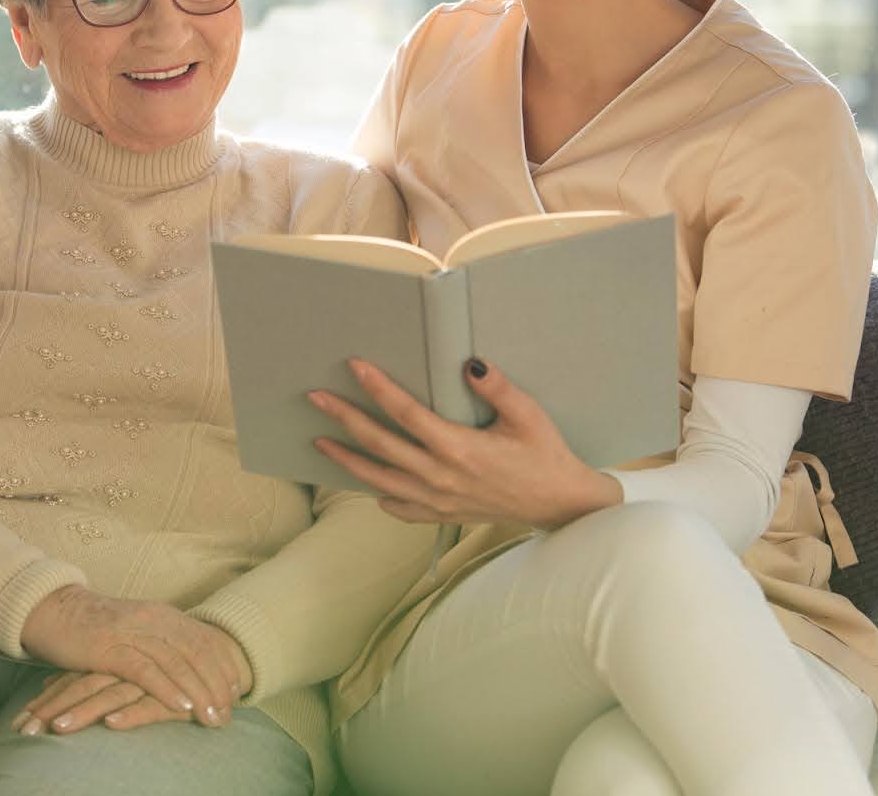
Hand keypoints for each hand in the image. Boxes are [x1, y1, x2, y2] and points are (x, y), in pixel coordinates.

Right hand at [19, 586, 244, 727]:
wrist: (53, 611)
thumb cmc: (96, 627)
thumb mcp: (137, 629)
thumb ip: (162, 643)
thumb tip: (189, 667)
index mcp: (164, 615)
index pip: (205, 641)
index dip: (223, 668)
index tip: (235, 694)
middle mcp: (154, 619)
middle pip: (197, 653)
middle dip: (216, 685)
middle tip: (228, 714)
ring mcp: (133, 632)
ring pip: (177, 663)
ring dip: (198, 692)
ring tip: (212, 717)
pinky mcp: (110, 648)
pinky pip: (145, 670)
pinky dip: (166, 689)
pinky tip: (180, 706)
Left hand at [309, 357, 621, 529]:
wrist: (561, 505)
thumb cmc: (546, 455)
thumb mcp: (528, 415)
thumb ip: (496, 388)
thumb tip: (469, 362)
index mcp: (458, 447)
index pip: (406, 413)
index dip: (378, 388)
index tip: (355, 366)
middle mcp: (440, 476)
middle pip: (380, 445)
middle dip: (345, 419)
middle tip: (316, 398)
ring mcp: (438, 500)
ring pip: (380, 480)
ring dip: (347, 460)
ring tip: (320, 442)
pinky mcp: (443, 515)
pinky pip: (401, 510)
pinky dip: (380, 496)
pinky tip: (367, 485)